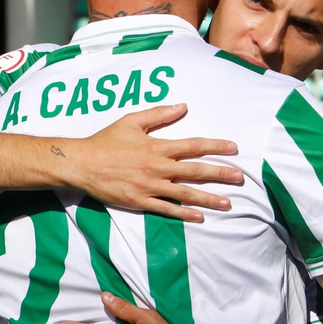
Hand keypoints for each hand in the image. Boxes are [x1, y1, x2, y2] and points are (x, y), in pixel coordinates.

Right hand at [58, 105, 243, 222]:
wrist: (82, 164)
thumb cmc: (106, 140)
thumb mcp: (131, 121)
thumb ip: (159, 114)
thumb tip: (183, 106)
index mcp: (158, 146)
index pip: (194, 145)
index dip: (216, 146)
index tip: (234, 148)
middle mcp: (158, 167)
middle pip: (196, 171)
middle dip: (221, 174)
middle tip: (240, 178)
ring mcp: (150, 186)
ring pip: (186, 193)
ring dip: (209, 198)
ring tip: (228, 203)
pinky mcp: (140, 201)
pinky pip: (167, 209)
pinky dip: (184, 213)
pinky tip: (199, 217)